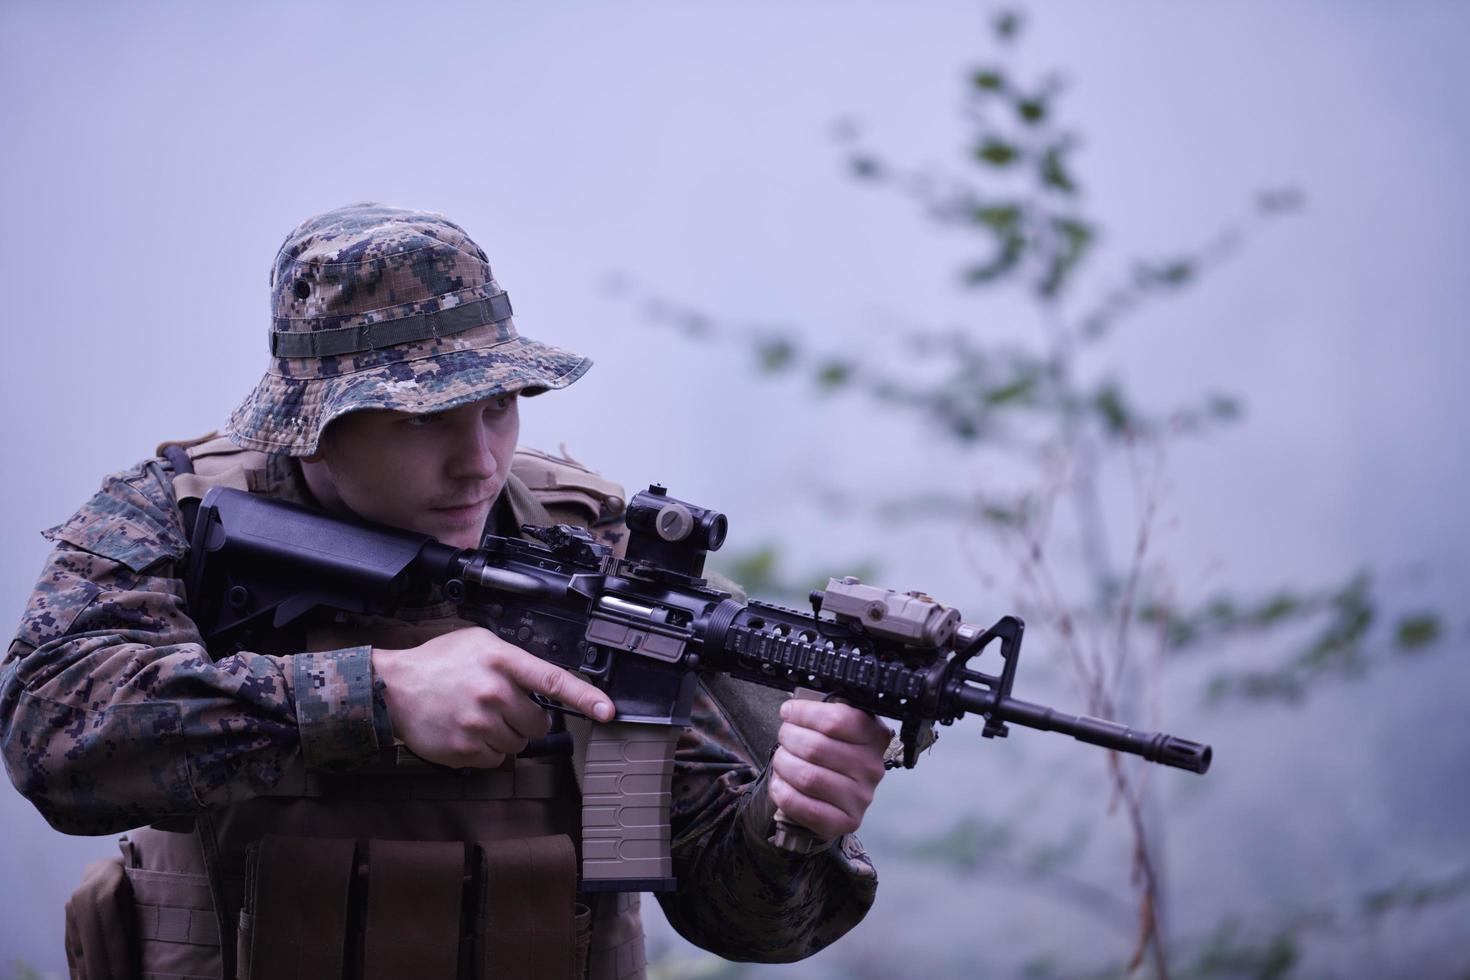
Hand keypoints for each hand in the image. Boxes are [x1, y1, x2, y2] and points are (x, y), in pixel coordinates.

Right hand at [371, 626, 614, 768]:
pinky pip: (496, 760)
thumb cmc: (439, 663)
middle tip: (500, 707)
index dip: (585, 697)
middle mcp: (494, 692)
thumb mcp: (479, 643)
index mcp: (501, 660)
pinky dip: (486, 751)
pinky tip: (466, 732)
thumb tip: (544, 683)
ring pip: (518, 744)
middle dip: (525, 719)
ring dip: (505, 736)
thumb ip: (514, 660)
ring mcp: (479, 723)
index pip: (553, 680)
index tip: (607, 711)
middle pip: (537, 722)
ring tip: (477, 717)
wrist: (392, 688)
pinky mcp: (465, 750)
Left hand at [768, 698, 889, 839]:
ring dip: (784, 765)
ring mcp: (860, 797)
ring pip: (807, 777)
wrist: (838, 796)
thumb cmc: (833, 755)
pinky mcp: (845, 822)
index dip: (803, 713)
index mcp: (874, 736)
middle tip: (784, 737)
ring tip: (782, 760)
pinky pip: (805, 808)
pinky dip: (784, 793)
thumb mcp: (837, 728)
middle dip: (789, 738)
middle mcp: (871, 767)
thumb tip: (791, 710)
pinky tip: (780, 784)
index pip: (836, 719)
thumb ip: (820, 715)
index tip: (788, 712)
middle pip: (816, 748)